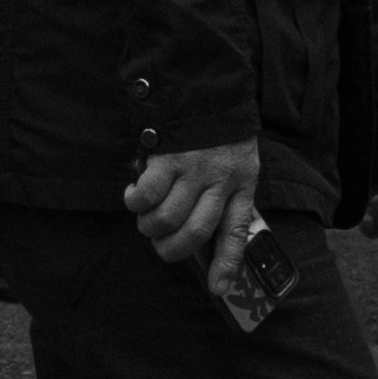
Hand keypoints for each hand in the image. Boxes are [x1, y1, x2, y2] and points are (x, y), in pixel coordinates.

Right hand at [121, 140, 260, 273]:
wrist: (205, 90)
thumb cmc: (220, 135)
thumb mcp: (238, 163)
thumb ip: (226, 196)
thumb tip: (203, 236)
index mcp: (242, 184)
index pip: (236, 231)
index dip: (226, 263)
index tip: (218, 287)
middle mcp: (220, 179)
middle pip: (195, 232)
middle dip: (172, 249)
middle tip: (162, 245)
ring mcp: (193, 168)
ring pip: (167, 218)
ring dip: (150, 228)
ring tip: (148, 219)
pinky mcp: (167, 157)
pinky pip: (147, 194)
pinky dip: (136, 203)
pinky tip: (135, 195)